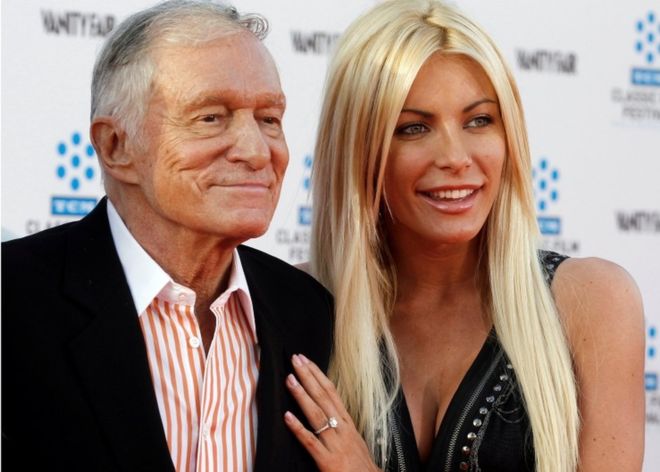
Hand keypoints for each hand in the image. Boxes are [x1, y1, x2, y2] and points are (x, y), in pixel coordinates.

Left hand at [284, 354, 381, 471]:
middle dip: (309, 377)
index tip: (307, 361)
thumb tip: (325, 410)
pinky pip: (310, 442)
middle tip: (296, 359)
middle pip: (323, 398)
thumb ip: (340, 425)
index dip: (318, 375)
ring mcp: (335, 444)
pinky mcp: (327, 461)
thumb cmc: (360, 466)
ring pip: (317, 415)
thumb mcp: (352, 440)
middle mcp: (342, 429)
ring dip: (302, 396)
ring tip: (289, 379)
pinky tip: (287, 416)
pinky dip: (298, 428)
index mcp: (347, 423)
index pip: (332, 393)